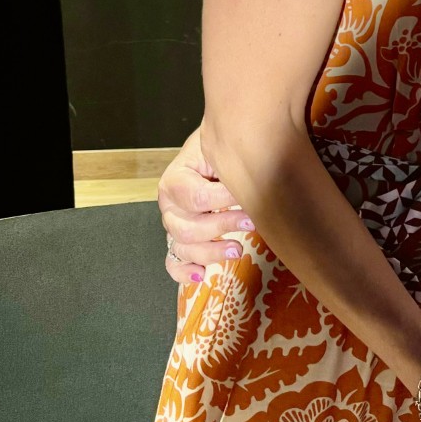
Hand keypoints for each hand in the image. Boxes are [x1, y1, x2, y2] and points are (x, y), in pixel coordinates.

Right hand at [159, 127, 253, 284]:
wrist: (214, 156)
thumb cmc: (220, 151)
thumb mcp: (220, 146)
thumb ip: (226, 157)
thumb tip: (249, 173)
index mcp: (175, 180)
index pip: (195, 197)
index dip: (222, 200)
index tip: (247, 197)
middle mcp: (170, 206)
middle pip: (186, 227)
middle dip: (221, 226)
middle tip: (251, 222)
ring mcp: (174, 226)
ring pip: (183, 248)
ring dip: (211, 252)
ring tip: (238, 250)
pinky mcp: (180, 242)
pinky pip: (174, 263)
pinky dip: (185, 273)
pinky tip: (202, 275)